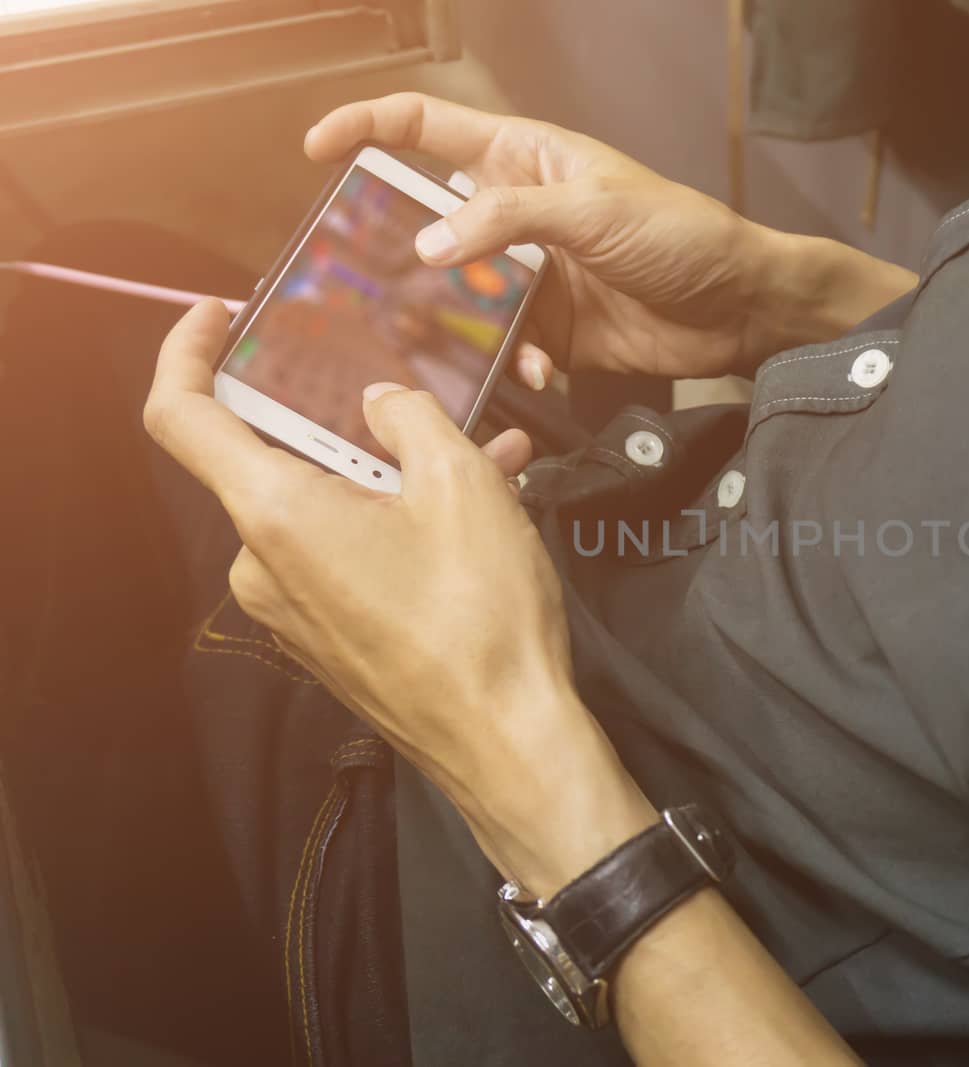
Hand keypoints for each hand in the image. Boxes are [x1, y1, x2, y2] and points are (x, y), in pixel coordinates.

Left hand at [145, 301, 654, 891]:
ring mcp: (292, 608)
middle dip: (345, 419)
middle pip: (274, 458)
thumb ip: (411, 418)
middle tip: (410, 394)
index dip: (186, 352)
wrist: (505, 739)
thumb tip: (382, 401)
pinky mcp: (328, 637)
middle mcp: (263, 563)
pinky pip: (345, 555)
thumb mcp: (463, 484)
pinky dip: (394, 522)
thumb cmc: (480, 618)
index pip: (182, 415)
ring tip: (485, 455)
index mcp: (276, 512)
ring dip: (391, 472)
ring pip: (325, 507)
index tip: (215, 317)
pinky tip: (474, 515)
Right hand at [305, 93, 915, 382]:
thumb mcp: (593, 211)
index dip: (368, 128)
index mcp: (524, 160)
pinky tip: (532, 367)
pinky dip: (506, 358)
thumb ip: (509, 221)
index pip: (428, 129)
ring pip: (458, 294)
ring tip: (436, 340)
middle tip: (370, 286)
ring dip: (447, 321)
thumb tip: (430, 243)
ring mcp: (532, 274)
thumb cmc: (680, 235)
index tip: (316, 149)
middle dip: (398, 254)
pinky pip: (501, 345)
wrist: (739, 306)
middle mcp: (517, 215)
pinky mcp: (551, 329)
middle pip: (428, 223)